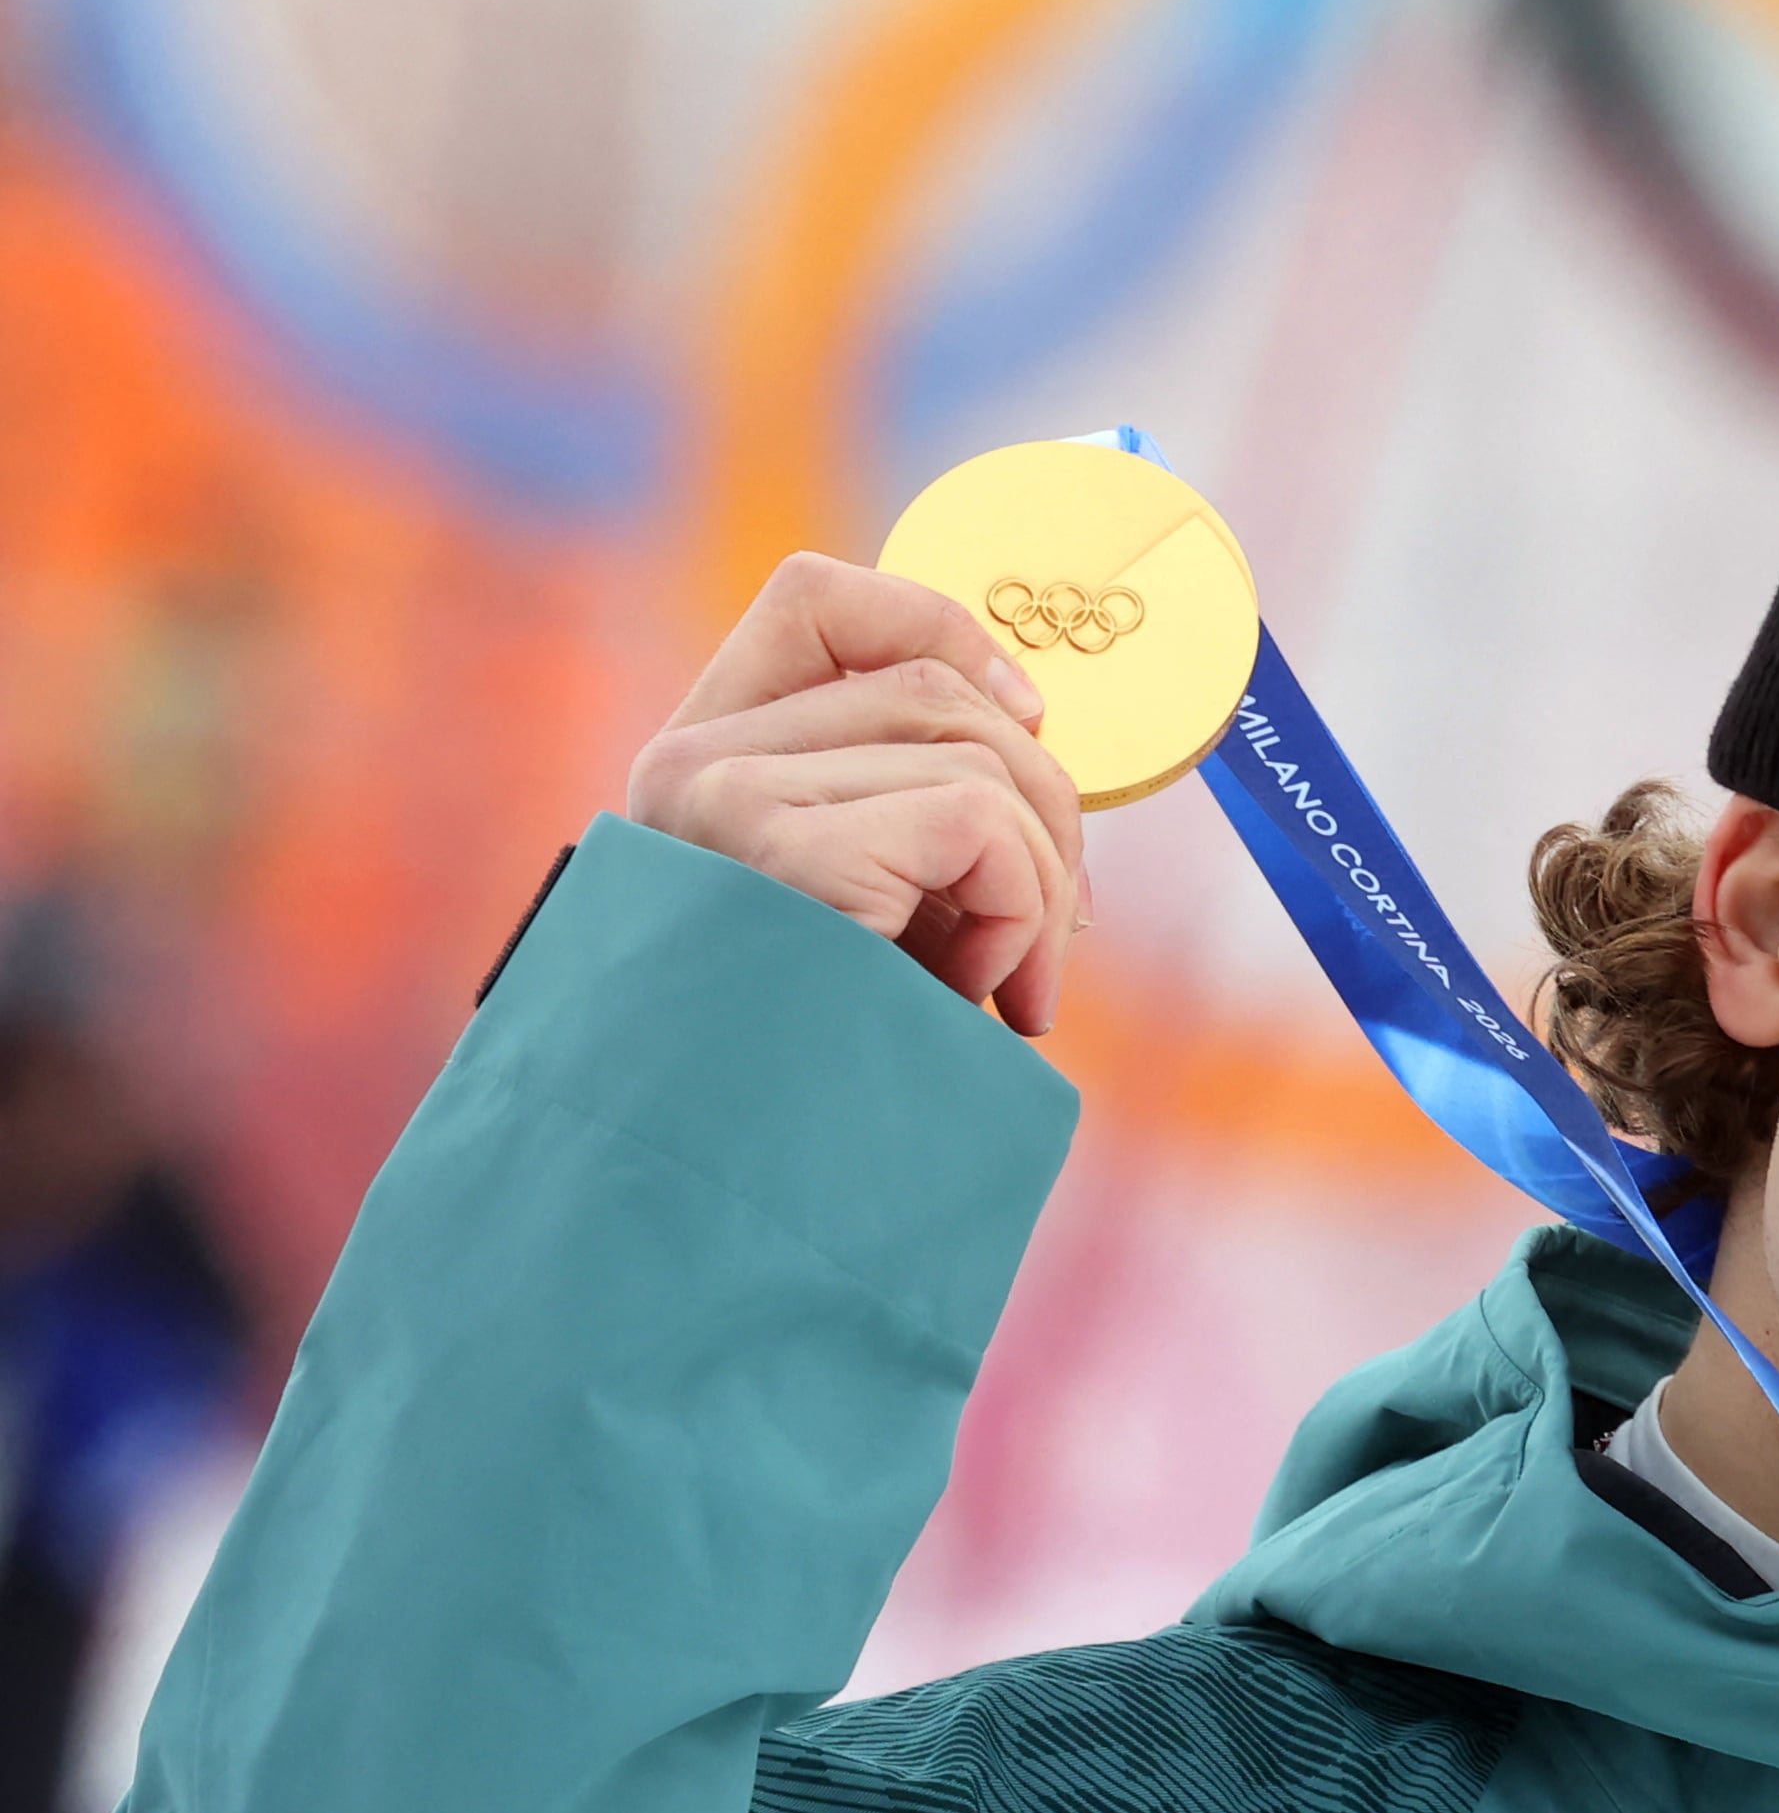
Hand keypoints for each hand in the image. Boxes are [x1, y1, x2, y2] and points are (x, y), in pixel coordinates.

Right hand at [625, 554, 1091, 1036]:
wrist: (727, 1215)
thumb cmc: (813, 1072)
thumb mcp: (858, 915)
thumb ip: (900, 812)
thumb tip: (1036, 726)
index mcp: (700, 763)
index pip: (817, 598)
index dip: (945, 628)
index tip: (1026, 715)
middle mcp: (691, 767)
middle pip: (942, 688)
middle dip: (1044, 805)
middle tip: (1052, 929)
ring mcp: (726, 802)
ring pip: (980, 759)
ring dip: (1038, 883)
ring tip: (1003, 986)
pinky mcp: (779, 856)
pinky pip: (978, 824)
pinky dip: (1020, 913)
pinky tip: (983, 1000)